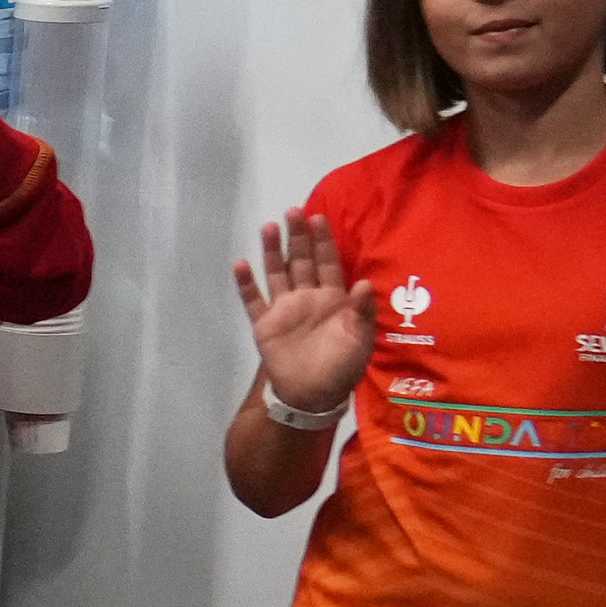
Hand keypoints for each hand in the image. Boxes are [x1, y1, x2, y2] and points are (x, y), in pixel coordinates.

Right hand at [234, 211, 376, 415]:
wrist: (313, 396)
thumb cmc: (342, 367)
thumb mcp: (360, 340)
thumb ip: (362, 312)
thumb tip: (364, 284)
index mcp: (333, 298)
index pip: (327, 262)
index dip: (323, 241)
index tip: (319, 218)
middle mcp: (307, 297)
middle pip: (301, 261)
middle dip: (298, 236)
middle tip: (293, 211)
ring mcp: (284, 309)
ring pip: (277, 273)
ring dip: (273, 251)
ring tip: (268, 227)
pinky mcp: (265, 324)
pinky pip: (253, 300)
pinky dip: (247, 284)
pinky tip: (241, 265)